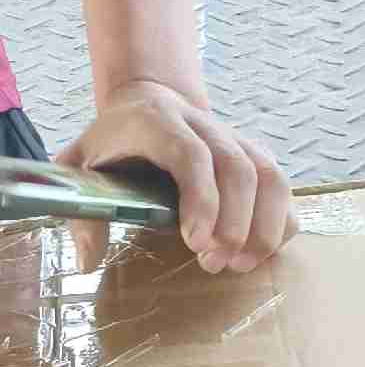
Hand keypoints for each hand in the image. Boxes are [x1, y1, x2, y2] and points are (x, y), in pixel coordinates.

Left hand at [61, 81, 296, 272]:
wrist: (146, 101)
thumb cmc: (114, 142)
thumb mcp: (81, 167)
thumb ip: (82, 212)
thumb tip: (88, 261)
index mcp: (157, 121)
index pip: (191, 155)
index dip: (201, 200)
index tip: (195, 244)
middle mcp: (202, 124)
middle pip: (238, 168)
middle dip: (234, 224)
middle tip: (214, 263)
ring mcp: (234, 137)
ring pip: (269, 176)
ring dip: (263, 228)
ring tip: (241, 264)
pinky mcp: (254, 154)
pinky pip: (281, 187)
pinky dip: (279, 223)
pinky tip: (258, 252)